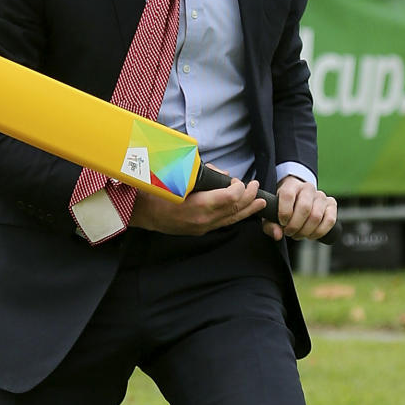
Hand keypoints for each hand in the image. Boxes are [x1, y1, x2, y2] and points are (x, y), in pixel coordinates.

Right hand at [129, 174, 265, 235]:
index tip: (238, 180)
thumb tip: (223, 174)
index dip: (239, 187)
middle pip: (235, 208)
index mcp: (200, 205)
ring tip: (261, 203)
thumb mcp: (180, 177)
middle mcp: (204, 219)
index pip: (231, 197)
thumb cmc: (158, 192)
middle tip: (256, 186)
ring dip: (248, 209)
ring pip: (232, 218)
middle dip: (249, 196)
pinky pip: (223, 223)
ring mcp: (203, 227)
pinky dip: (235, 215)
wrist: (143, 213)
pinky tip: (242, 211)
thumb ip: (204, 174)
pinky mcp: (200, 230)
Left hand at [262, 176, 336, 242]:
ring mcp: (321, 196)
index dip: (284, 212)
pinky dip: (319, 232)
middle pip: (304, 208)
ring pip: (316, 216)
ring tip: (298, 234)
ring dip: (306, 231)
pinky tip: (310, 235)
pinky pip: (330, 220)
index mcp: (291, 185)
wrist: (297, 200)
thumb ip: (270, 225)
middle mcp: (308, 188)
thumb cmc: (282, 208)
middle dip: (295, 226)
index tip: (282, 223)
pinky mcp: (331, 204)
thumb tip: (278, 235)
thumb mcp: (272, 214)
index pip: (288, 195)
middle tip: (289, 233)